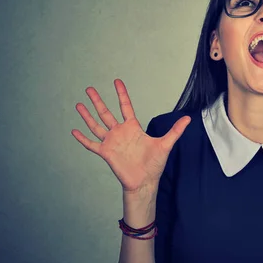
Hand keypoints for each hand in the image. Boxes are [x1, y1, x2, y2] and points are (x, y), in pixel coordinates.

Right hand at [71, 79, 190, 193]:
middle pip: (106, 113)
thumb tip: (189, 118)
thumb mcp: (166, 144)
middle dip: (97, 100)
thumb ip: (175, 130)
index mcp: (133, 127)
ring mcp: (112, 142)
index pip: (125, 106)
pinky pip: (91, 144)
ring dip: (87, 116)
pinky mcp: (106, 153)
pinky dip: (82, 138)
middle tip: (89, 89)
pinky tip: (74, 131)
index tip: (117, 81)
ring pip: (96, 125)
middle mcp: (120, 132)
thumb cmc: (155, 164)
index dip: (121, 94)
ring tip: (79, 104)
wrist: (145, 181)